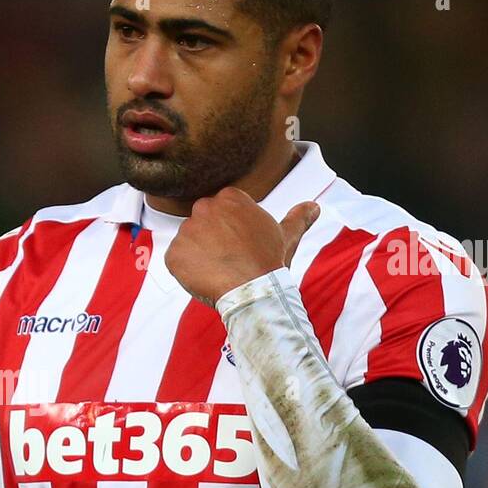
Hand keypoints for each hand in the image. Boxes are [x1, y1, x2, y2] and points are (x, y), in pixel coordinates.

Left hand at [165, 188, 319, 307]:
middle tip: (229, 259)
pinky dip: (186, 270)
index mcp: (229, 197)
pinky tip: (205, 278)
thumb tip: (313, 206)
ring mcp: (186, 230)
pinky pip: (176, 260)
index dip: (230, 232)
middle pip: (203, 224)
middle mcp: (204, 207)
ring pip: (189, 242)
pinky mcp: (173, 254)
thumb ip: (298, 217)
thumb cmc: (269, 262)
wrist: (252, 291)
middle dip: (212, 240)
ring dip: (199, 254)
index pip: (222, 211)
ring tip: (219, 270)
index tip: (240, 246)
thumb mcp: (286, 236)